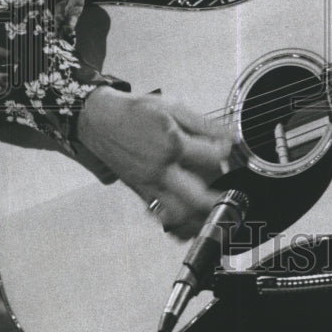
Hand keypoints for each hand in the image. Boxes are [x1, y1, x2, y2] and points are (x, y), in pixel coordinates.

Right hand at [78, 86, 234, 238]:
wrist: (100, 120)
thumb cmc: (135, 112)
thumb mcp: (173, 107)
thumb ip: (204, 124)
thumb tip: (230, 135)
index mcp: (171, 144)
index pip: (211, 157)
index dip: (225, 152)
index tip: (227, 149)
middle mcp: (159, 169)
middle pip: (196, 198)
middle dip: (218, 200)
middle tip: (231, 197)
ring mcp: (149, 185)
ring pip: (178, 214)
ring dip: (200, 219)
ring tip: (215, 213)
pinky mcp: (140, 193)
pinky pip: (161, 217)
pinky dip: (178, 223)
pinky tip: (191, 221)